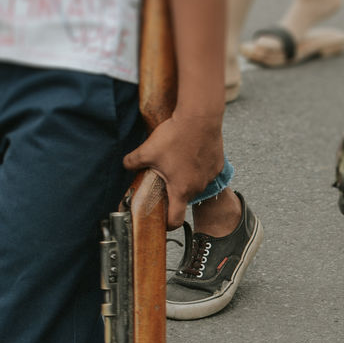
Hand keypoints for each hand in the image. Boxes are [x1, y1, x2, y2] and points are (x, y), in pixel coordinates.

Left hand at [123, 113, 223, 227]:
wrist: (200, 118)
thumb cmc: (175, 136)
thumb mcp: (147, 150)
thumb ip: (133, 162)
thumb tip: (126, 165)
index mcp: (180, 190)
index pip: (176, 220)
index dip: (168, 224)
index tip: (163, 221)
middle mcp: (197, 188)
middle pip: (184, 198)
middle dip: (174, 190)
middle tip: (165, 174)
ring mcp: (210, 178)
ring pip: (195, 184)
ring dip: (186, 177)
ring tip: (179, 158)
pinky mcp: (217, 166)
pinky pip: (206, 172)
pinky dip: (198, 166)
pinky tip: (191, 152)